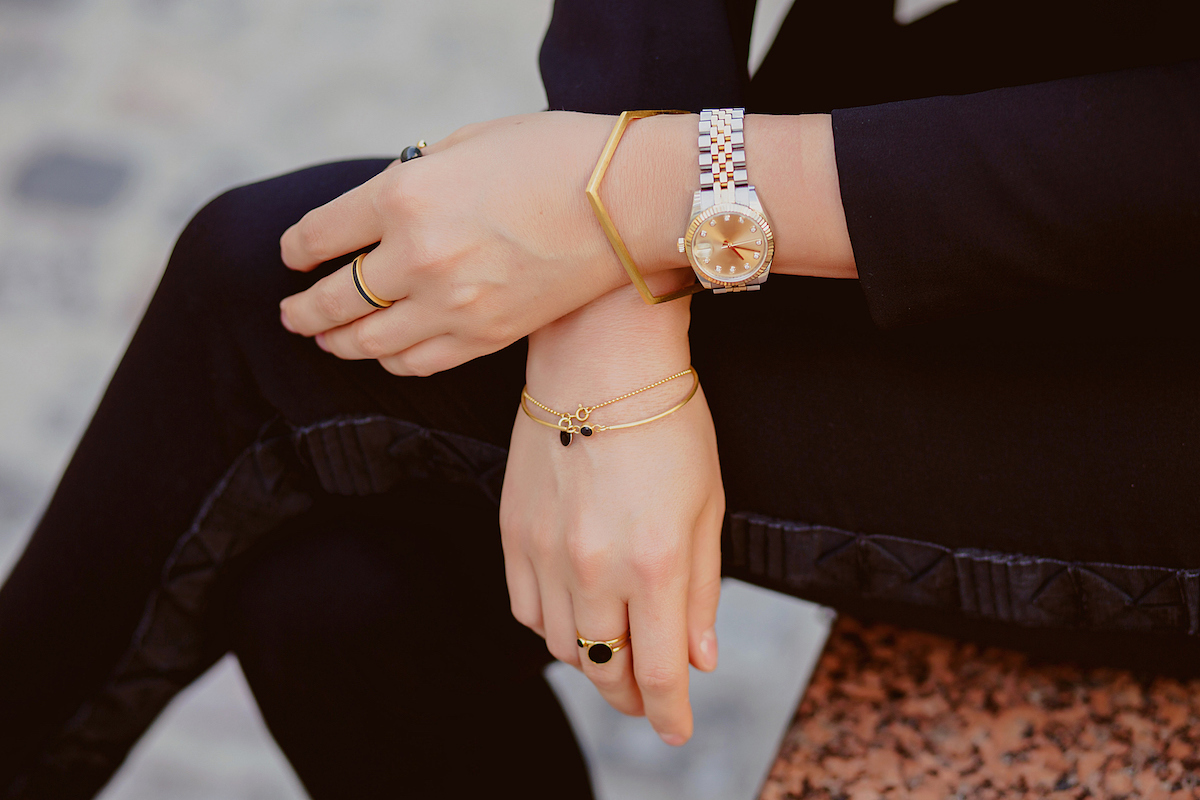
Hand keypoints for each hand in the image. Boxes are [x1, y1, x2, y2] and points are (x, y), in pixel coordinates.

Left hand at [276, 111, 694, 376]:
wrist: (629, 200)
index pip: (319, 235)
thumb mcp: (465, 143)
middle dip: (302, 308)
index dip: (296, 248)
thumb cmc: (552, 155)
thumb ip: (411, 176)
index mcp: (403, 196)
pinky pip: (418, 363)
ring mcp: (452, 305)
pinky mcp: (487, 337)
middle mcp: (417, 257)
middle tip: (289, 313)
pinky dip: (390, 362)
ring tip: (324, 340)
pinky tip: (381, 356)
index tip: (291, 255)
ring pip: (367, 342)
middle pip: (332, 298)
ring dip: (336, 342)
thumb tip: (380, 209)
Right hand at [498, 284, 724, 745]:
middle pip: (604, 669)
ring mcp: (546, 551)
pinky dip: (551, 626)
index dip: (670, 712)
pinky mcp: (513, 532)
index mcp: (655, 562)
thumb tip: (700, 660)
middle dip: (631, 696)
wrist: (599, 359)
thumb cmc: (668, 424)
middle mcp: (594, 567)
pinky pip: (525, 608)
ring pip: (561, 646)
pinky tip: (574, 615)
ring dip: (591, 663)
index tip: (676, 730)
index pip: (660, 671)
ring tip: (615, 654)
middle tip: (648, 697)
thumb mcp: (707, 505)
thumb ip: (702, 589)